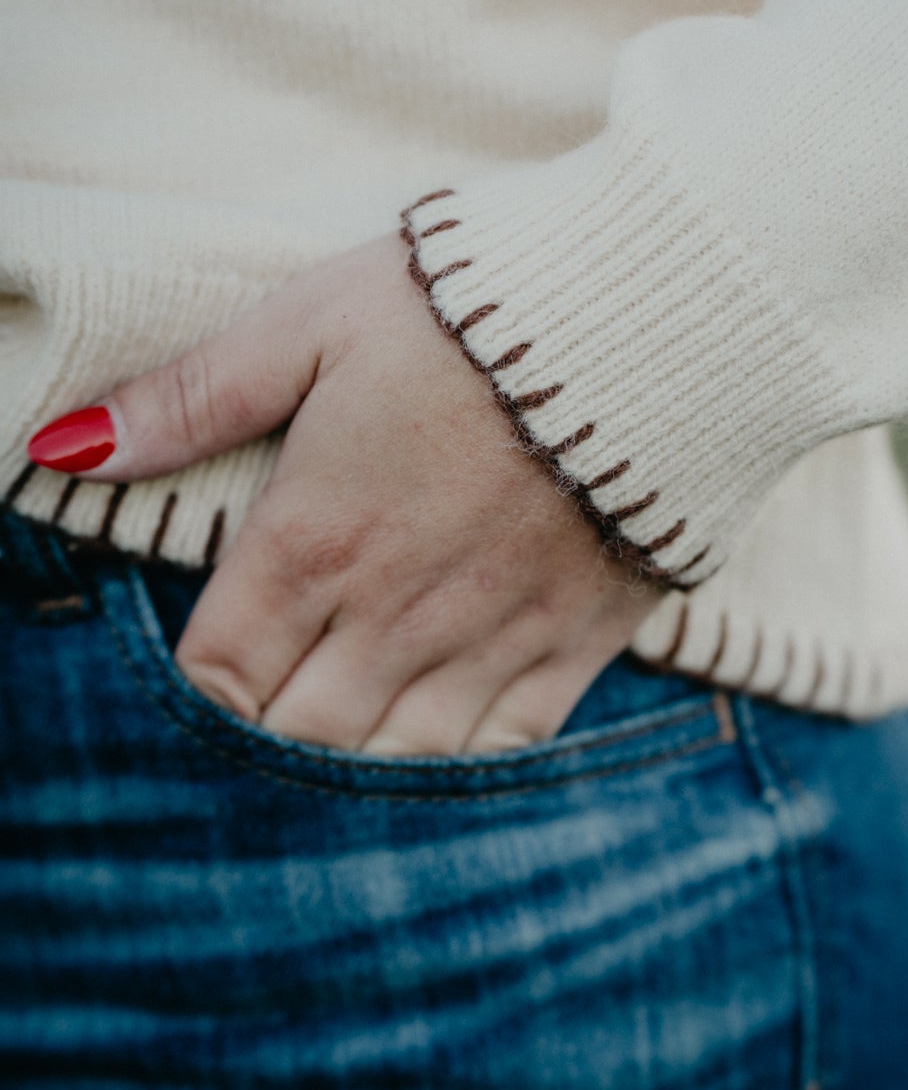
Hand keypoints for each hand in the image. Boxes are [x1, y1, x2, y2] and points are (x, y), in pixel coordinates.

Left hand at [33, 238, 655, 753]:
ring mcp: (488, 637)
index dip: (186, 703)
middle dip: (258, 756)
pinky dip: (460, 777)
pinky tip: (438, 769)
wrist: (656, 314)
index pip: (216, 675)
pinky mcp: (575, 643)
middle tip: (252, 746)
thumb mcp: (313, 319)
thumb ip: (194, 394)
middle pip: (294, 742)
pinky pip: (504, 751)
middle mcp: (393, 611)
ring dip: (351, 783)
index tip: (193, 690)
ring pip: (392, 766)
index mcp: (314, 537)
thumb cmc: (468, 306)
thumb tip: (69, 443)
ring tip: (333, 776)